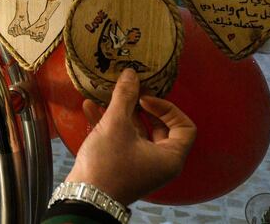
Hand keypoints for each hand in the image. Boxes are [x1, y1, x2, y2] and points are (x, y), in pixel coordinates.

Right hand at [65, 69, 196, 205]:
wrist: (85, 196)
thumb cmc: (108, 164)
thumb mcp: (116, 125)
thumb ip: (125, 97)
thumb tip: (131, 73)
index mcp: (169, 156)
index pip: (184, 126)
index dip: (167, 108)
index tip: (145, 99)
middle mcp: (160, 161)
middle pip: (160, 127)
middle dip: (141, 107)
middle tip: (129, 92)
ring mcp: (141, 163)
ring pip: (138, 131)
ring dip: (122, 112)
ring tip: (107, 96)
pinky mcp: (123, 164)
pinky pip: (123, 139)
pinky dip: (111, 124)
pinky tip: (90, 108)